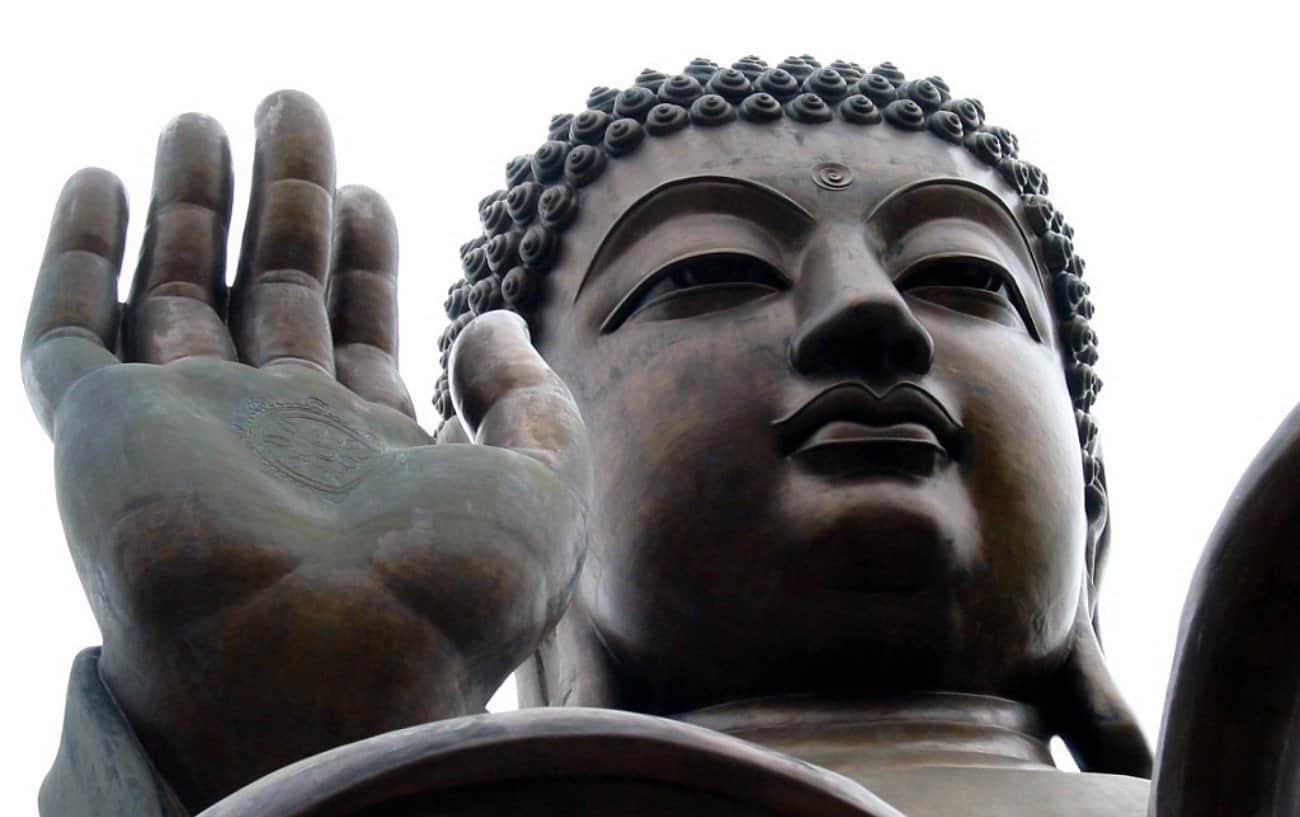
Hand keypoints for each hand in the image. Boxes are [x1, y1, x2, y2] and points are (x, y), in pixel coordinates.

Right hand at [22, 91, 589, 809]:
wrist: (336, 679)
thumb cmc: (454, 601)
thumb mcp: (544, 487)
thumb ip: (531, 400)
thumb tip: (494, 320)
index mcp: (365, 448)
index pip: (352, 326)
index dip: (359, 255)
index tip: (366, 192)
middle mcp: (270, 433)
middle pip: (268, 287)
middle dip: (280, 196)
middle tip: (291, 105)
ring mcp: (183, 428)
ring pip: (174, 288)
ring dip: (187, 203)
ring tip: (202, 119)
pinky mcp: (98, 431)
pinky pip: (64, 328)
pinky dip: (74, 253)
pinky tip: (100, 178)